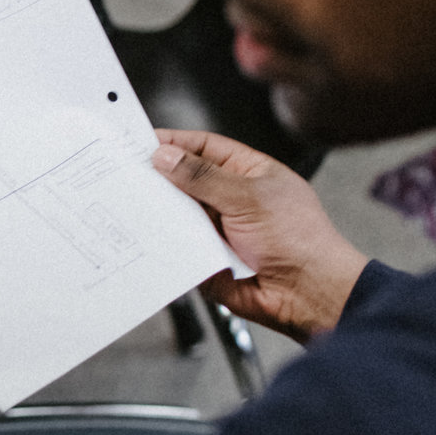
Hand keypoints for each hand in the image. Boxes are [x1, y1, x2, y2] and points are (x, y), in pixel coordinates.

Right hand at [152, 129, 368, 341]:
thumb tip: (167, 156)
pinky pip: (178, 245)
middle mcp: (230, 199)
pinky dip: (165, 242)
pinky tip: (152, 236)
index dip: (175, 142)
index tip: (143, 141)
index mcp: (248, 172)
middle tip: (129, 173)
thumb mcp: (248, 196)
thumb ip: (203, 176)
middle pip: (185, 180)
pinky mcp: (206, 257)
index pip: (204, 148)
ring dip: (161, 212)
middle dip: (160, 178)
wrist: (306, 292)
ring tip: (135, 204)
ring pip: (177, 214)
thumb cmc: (299, 240)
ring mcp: (218, 229)